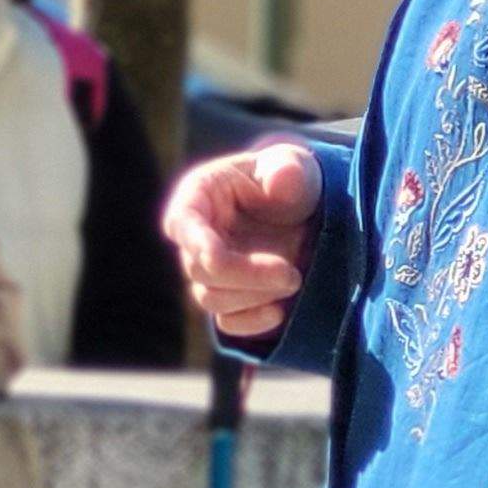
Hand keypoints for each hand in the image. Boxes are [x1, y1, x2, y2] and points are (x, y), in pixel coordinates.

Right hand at [168, 142, 324, 340]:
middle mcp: (195, 236)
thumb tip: (280, 181)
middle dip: (246, 275)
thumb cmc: (289, 179)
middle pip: (200, 270)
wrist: (305, 210)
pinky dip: (251, 322)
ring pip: (211, 299)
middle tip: (291, 274)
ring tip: (294, 280)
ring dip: (253, 297)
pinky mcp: (227, 296)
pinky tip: (279, 312)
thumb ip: (288, 169)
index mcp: (199, 195)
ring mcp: (209, 270)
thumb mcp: (293, 165)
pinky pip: (227, 321)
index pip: (183, 224)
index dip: (197, 244)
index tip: (220, 258)